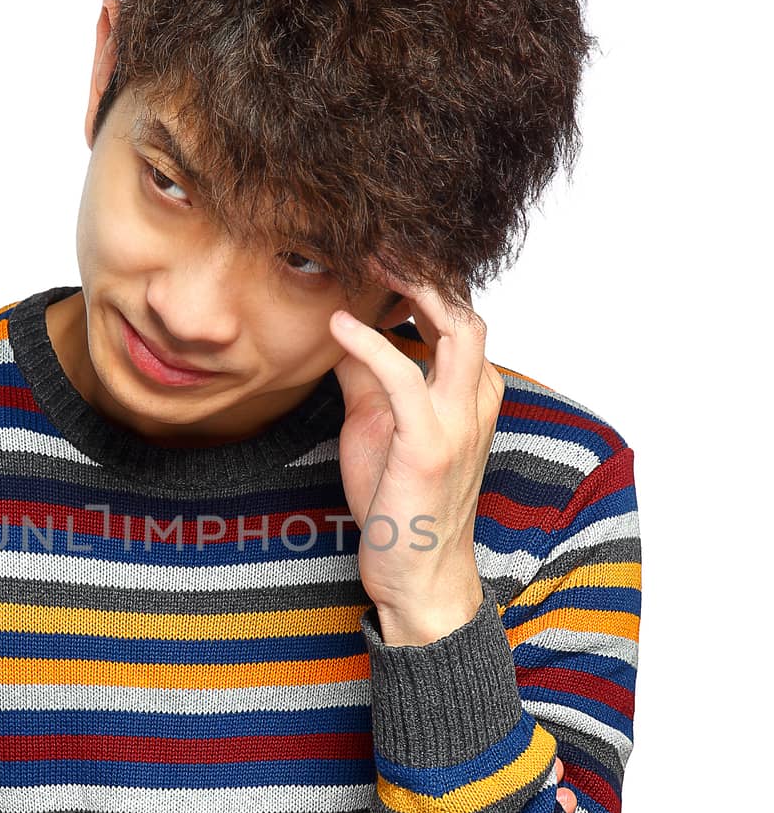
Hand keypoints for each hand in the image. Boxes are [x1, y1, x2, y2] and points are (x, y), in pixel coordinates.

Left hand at [327, 282, 504, 645]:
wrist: (417, 574)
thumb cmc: (399, 503)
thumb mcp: (376, 426)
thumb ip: (366, 376)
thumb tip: (340, 330)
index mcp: (470, 390)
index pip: (457, 313)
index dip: (424, 275)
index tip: (381, 247)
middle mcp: (476, 397)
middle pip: (467, 306)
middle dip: (426, 266)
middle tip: (377, 238)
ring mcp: (459, 421)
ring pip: (458, 327)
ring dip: (414, 287)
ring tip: (368, 259)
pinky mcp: (430, 445)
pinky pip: (405, 377)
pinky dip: (371, 343)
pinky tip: (336, 324)